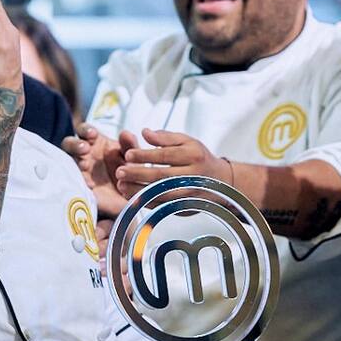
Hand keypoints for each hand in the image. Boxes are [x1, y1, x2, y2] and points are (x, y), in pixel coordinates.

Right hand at [61, 124, 127, 216]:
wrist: (132, 199)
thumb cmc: (130, 173)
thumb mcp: (133, 159)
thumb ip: (130, 146)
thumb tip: (125, 133)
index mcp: (95, 143)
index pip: (84, 131)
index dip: (86, 131)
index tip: (93, 134)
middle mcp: (84, 155)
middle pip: (69, 144)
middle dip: (75, 145)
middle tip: (85, 149)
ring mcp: (80, 171)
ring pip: (68, 161)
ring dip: (74, 163)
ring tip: (84, 165)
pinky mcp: (80, 187)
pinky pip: (73, 182)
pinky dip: (79, 181)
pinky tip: (89, 184)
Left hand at [114, 129, 230, 199]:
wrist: (220, 181)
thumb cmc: (198, 157)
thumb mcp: (187, 141)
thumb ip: (165, 137)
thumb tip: (145, 132)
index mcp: (193, 156)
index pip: (165, 155)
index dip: (145, 155)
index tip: (128, 154)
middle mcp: (192, 176)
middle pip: (162, 176)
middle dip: (138, 174)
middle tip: (119, 171)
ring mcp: (189, 194)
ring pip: (161, 194)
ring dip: (139, 191)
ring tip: (121, 185)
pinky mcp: (185, 207)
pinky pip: (163, 206)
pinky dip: (146, 203)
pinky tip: (131, 197)